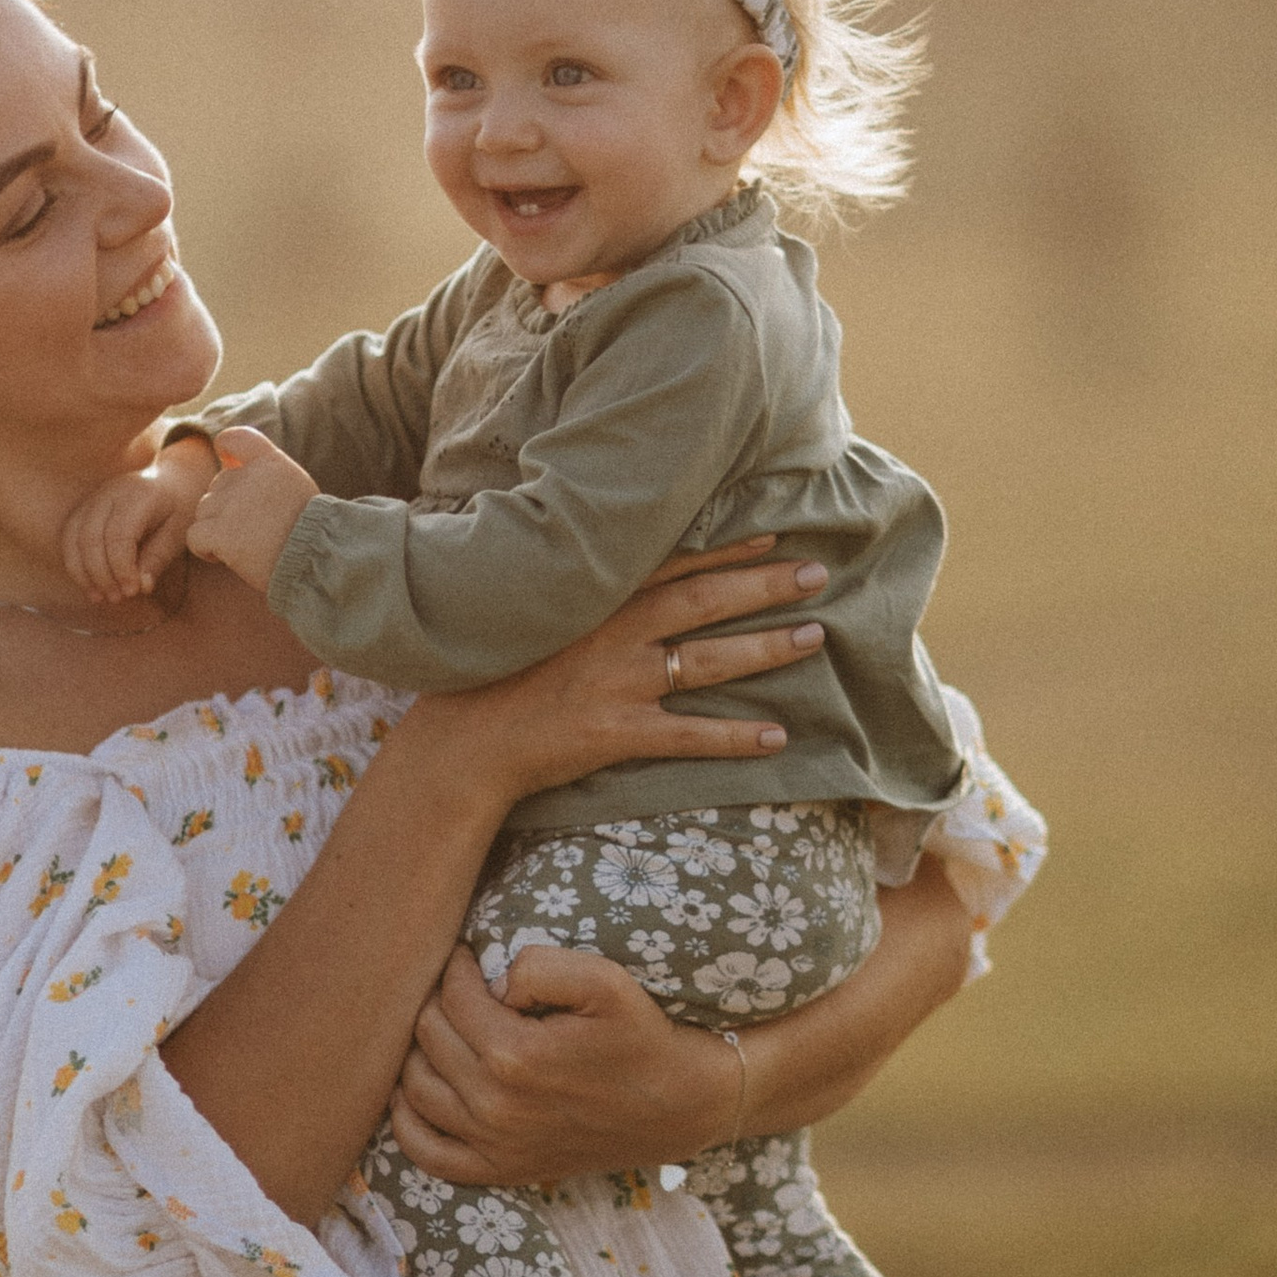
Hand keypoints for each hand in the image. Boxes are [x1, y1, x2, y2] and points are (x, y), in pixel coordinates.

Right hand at [61, 435, 218, 603]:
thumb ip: (158, 559)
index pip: (119, 535)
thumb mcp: (178, 533)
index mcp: (139, 496)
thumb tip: (140, 587)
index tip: (132, 591)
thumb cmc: (178, 510)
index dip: (122, 568)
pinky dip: (75, 565)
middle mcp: (110, 493)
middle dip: (101, 574)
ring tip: (101, 597)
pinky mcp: (83, 508)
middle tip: (117, 598)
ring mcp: (92, 498)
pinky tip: (90, 586)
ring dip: (83, 573)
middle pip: (90, 537)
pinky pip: (68, 538)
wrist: (170, 482)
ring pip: (73, 538)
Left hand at [184, 428, 319, 596]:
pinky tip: (227, 559)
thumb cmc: (311, 533)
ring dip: (216, 530)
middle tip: (252, 531)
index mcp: (270, 462)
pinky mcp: (219, 532)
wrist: (317, 559)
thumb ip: (266, 476)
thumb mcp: (297, 488)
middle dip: (225, 509)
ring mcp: (230, 503)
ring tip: (244, 547)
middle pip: (216, 486)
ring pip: (203, 511)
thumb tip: (229, 465)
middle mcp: (247, 477)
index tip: (229, 463)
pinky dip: (204, 549)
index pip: (236, 438)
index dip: (225, 448)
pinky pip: (194, 536)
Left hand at [386, 941, 748, 1183]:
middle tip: (461, 987)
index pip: (450, 996)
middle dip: (437, 1001)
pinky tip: (419, 1088)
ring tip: (445, 1027)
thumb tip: (491, 983)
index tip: (468, 954)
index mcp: (514, 1057)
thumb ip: (539, 966)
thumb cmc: (642, 1036)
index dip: (455, 965)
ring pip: (414, 1086)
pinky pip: (426, 1152)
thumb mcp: (605, 981)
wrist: (679, 1106)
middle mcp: (494, 1106)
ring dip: (419, 1050)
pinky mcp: (500, 1170)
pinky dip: (407, 1120)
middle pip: (427, 1036)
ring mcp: (494, 1145)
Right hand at [402, 537, 828, 808]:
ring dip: (765, 648)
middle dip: (763, 586)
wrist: (458, 741)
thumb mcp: (526, 613)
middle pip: (703, 602)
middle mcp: (611, 633)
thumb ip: (571, 589)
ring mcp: (617, 683)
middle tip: (818, 575)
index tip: (772, 536)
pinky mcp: (617, 734)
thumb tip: (606, 567)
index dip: (725, 548)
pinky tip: (778, 738)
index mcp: (591, 599)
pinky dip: (735, 738)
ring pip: (708, 661)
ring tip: (814, 637)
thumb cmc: (488, 674)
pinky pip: (690, 736)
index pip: (670, 563)